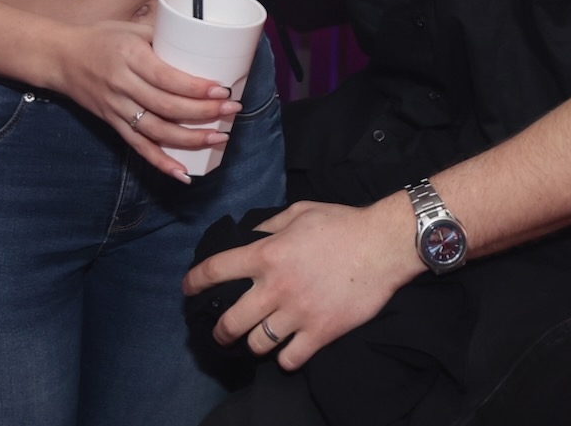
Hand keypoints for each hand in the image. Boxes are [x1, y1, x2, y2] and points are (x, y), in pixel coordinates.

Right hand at [50, 17, 242, 183]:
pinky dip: (160, 162)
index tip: (221, 90)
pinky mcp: (112, 124)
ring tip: (218, 138)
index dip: (195, 88)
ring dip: (189, 139)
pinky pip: (138, 147)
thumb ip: (163, 36)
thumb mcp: (131, 28)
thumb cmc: (100, 38)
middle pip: (166, 106)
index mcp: (129, 56)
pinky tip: (182, 173)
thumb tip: (201, 42)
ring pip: (156, 130)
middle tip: (231, 111)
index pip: (166, 77)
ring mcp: (116, 108)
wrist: (60, 58)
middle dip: (202, 112)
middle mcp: (122, 85)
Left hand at [182, 198, 423, 369]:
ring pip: (258, 344)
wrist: (383, 244)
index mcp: (266, 255)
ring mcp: (297, 313)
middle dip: (219, 331)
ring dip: (254, 344)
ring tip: (257, 341)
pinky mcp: (321, 332)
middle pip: (230, 322)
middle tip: (220, 333)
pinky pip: (291, 359)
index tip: (188, 290)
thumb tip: (251, 236)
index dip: (195, 282)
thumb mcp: (299, 211)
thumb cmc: (342, 224)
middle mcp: (275, 287)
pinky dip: (285, 359)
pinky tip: (287, 351)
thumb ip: (269, 226)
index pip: (215, 270)